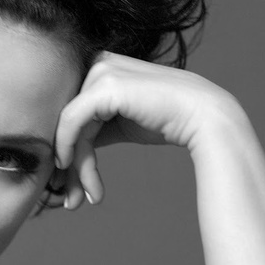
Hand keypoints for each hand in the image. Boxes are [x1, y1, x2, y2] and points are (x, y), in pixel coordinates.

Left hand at [53, 51, 240, 209]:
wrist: (205, 118)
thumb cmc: (166, 121)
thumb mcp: (118, 123)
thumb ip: (90, 129)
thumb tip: (60, 156)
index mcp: (98, 66)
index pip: (69, 113)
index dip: (64, 151)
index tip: (66, 186)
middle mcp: (96, 62)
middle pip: (64, 121)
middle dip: (66, 166)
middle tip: (70, 201)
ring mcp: (100, 71)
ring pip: (67, 128)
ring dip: (77, 169)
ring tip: (86, 198)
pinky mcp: (104, 86)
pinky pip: (72, 124)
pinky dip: (73, 155)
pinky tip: (87, 182)